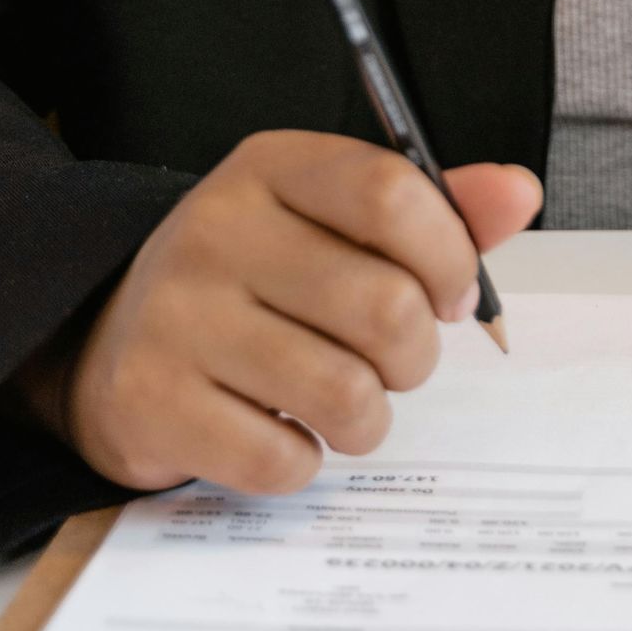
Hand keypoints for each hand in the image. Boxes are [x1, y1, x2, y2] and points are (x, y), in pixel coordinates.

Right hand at [29, 133, 539, 494]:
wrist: (111, 340)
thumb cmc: (254, 280)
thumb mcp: (331, 221)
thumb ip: (431, 210)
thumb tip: (520, 193)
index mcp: (270, 167)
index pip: (391, 193)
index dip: (449, 256)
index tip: (454, 295)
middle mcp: (215, 228)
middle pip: (384, 305)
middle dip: (416, 356)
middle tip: (398, 364)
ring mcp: (176, 315)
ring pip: (344, 393)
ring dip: (368, 418)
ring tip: (345, 402)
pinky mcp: (151, 400)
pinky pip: (281, 459)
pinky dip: (303, 463)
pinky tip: (281, 432)